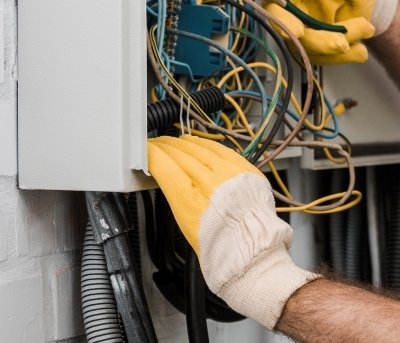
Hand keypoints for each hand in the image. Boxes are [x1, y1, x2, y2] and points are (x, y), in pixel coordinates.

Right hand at [147, 135, 318, 328]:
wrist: (253, 256)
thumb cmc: (220, 251)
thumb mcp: (186, 226)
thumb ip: (178, 197)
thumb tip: (169, 177)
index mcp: (191, 201)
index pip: (165, 166)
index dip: (152, 155)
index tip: (146, 152)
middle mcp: (211, 184)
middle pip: (181, 154)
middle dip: (166, 147)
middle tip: (157, 146)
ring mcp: (231, 176)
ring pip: (202, 148)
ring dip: (185, 144)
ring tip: (175, 143)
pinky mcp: (247, 172)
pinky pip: (223, 150)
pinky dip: (207, 145)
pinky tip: (200, 144)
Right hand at [266, 0, 399, 65]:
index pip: (275, 4)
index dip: (281, 20)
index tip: (298, 31)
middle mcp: (295, 4)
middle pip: (292, 32)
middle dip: (317, 41)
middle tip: (341, 43)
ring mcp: (306, 25)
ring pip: (311, 48)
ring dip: (339, 46)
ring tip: (366, 28)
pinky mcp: (319, 41)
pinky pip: (326, 57)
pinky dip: (346, 56)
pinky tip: (361, 50)